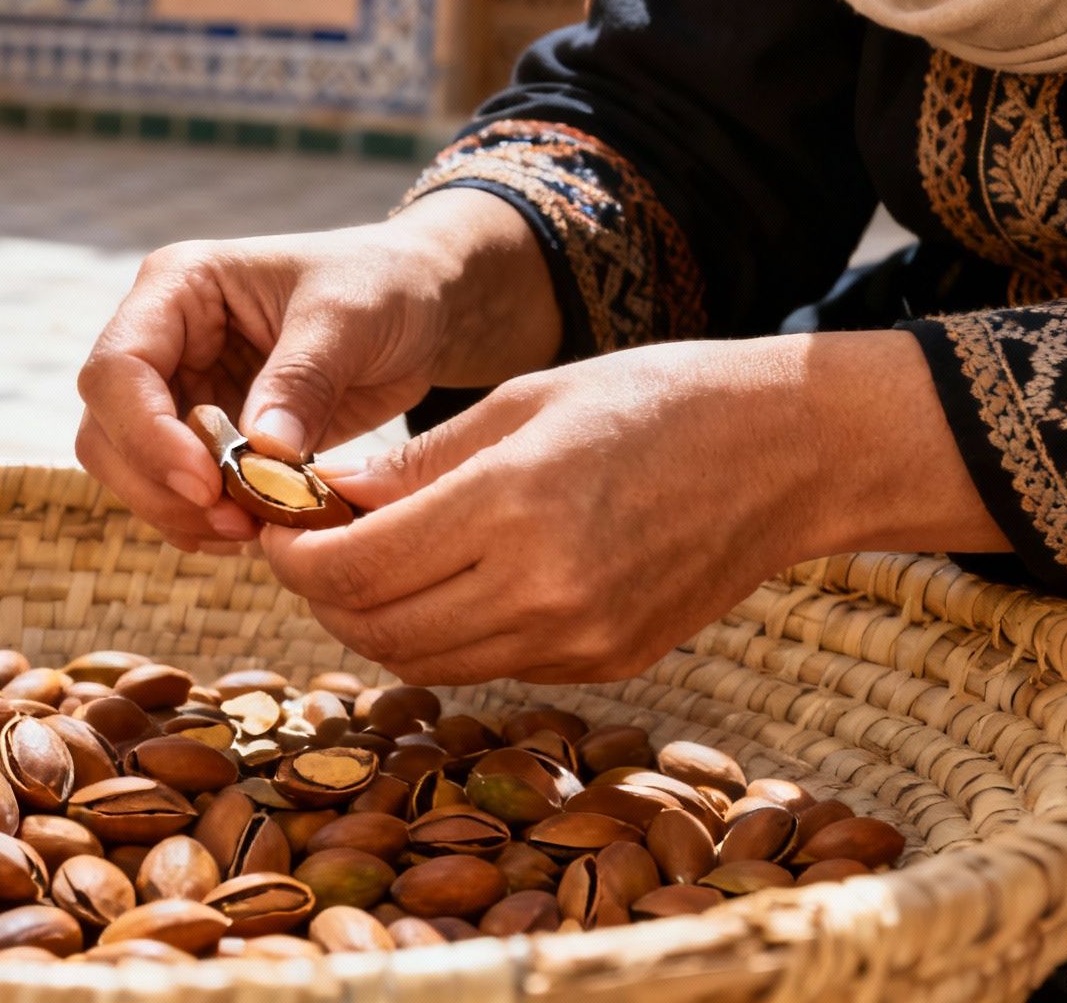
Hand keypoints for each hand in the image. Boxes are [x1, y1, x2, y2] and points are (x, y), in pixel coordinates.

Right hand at [75, 188, 557, 552]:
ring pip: (127, 469)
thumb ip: (302, 378)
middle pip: (105, 430)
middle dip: (158, 486)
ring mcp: (176, 389)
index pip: (117, 369)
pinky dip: (200, 523)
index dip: (146, 435)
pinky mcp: (201, 435)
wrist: (415, 307)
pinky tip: (252, 530)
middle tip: (235, 523)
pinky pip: (170, 491)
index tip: (208, 484)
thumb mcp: (350, 317)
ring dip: (176, 513)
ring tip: (250, 531)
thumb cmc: (382, 286)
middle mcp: (161, 338)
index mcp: (178, 286)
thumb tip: (261, 452)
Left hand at [262, 331, 1006, 684]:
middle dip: (318, 593)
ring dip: (371, 624)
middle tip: (302, 549)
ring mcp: (578, 638)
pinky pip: (485, 667)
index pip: (354, 565)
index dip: (293, 554)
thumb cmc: (652, 399)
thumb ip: (413, 465)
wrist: (791, 451)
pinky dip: (440, 637)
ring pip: (423, 661)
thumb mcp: (520, 402)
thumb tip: (320, 498)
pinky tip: (439, 587)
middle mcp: (542, 589)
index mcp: (512, 506)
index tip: (275, 525)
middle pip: (374, 627)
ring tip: (360, 568)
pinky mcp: (606, 665)